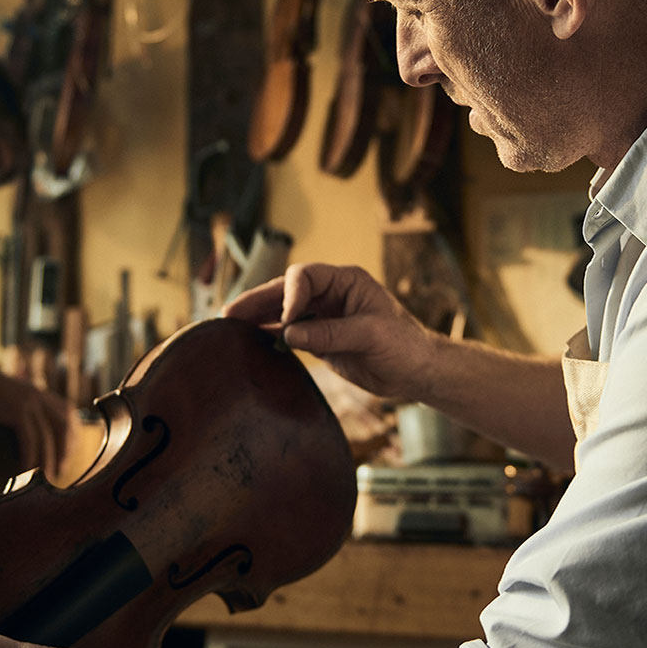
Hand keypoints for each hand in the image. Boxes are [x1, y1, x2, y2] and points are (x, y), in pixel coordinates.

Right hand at [0, 370, 68, 474]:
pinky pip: (30, 439)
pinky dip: (31, 456)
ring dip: (50, 457)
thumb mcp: (11, 395)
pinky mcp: (18, 411)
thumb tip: (25, 429)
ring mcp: (30, 403)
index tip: (70, 451)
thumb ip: (23, 408)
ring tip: (48, 474)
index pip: (68, 413)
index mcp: (41, 392)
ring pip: (48, 436)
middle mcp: (40, 396)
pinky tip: (28, 468)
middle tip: (62, 468)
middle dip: (66, 449)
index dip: (72, 433)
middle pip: (63, 426)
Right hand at [223, 262, 437, 401]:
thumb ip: (330, 334)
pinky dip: (270, 336)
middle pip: (286, 291)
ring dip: (258, 318)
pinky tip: (250, 341)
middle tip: (230, 314)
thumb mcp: (370, 335)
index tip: (286, 321)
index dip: (290, 295)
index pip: (306, 276)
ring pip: (282, 312)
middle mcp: (331, 294)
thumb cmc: (404, 345)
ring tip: (228, 327)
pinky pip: (289, 333)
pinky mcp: (320, 339)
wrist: (418, 371)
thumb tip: (290, 333)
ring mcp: (324, 316)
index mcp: (346, 281)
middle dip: (258, 301)